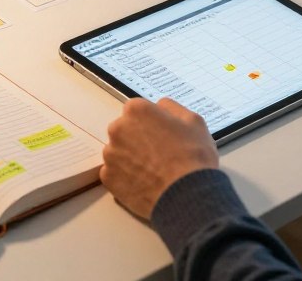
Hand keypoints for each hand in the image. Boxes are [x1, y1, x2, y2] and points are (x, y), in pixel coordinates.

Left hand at [101, 97, 218, 218]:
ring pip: (119, 151)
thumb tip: (160, 106)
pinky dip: (126, 176)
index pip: (138, 110)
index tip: (161, 133)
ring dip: (131, 157)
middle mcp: (118, 129)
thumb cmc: (192, 157)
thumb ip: (171, 107)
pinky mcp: (108, 178)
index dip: (151, 122)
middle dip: (138, 138)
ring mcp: (111, 154)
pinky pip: (115, 173)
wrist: (187, 194)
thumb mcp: (193, 120)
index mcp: (137, 110)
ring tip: (153, 170)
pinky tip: (144, 181)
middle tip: (159, 152)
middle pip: (125, 129)